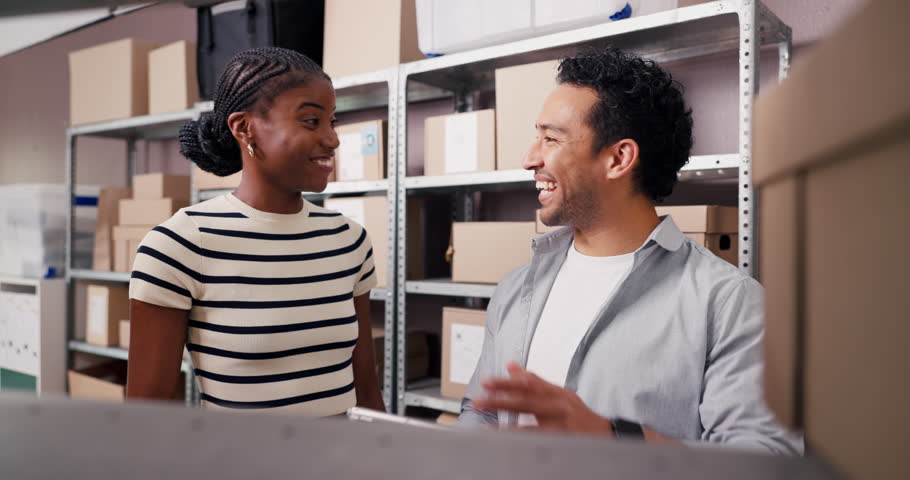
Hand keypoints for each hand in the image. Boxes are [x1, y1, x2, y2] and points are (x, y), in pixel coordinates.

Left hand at [472, 362, 613, 434]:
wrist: (606, 434)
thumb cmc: (579, 414)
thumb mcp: (559, 393)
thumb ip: (534, 381)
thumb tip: (510, 366)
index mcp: (555, 392)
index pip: (528, 383)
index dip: (506, 382)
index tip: (487, 382)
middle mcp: (558, 405)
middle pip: (526, 400)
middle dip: (500, 400)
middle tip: (479, 401)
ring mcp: (561, 424)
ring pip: (531, 423)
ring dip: (506, 425)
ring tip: (487, 427)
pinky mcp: (563, 440)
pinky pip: (539, 441)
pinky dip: (522, 441)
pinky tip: (508, 442)